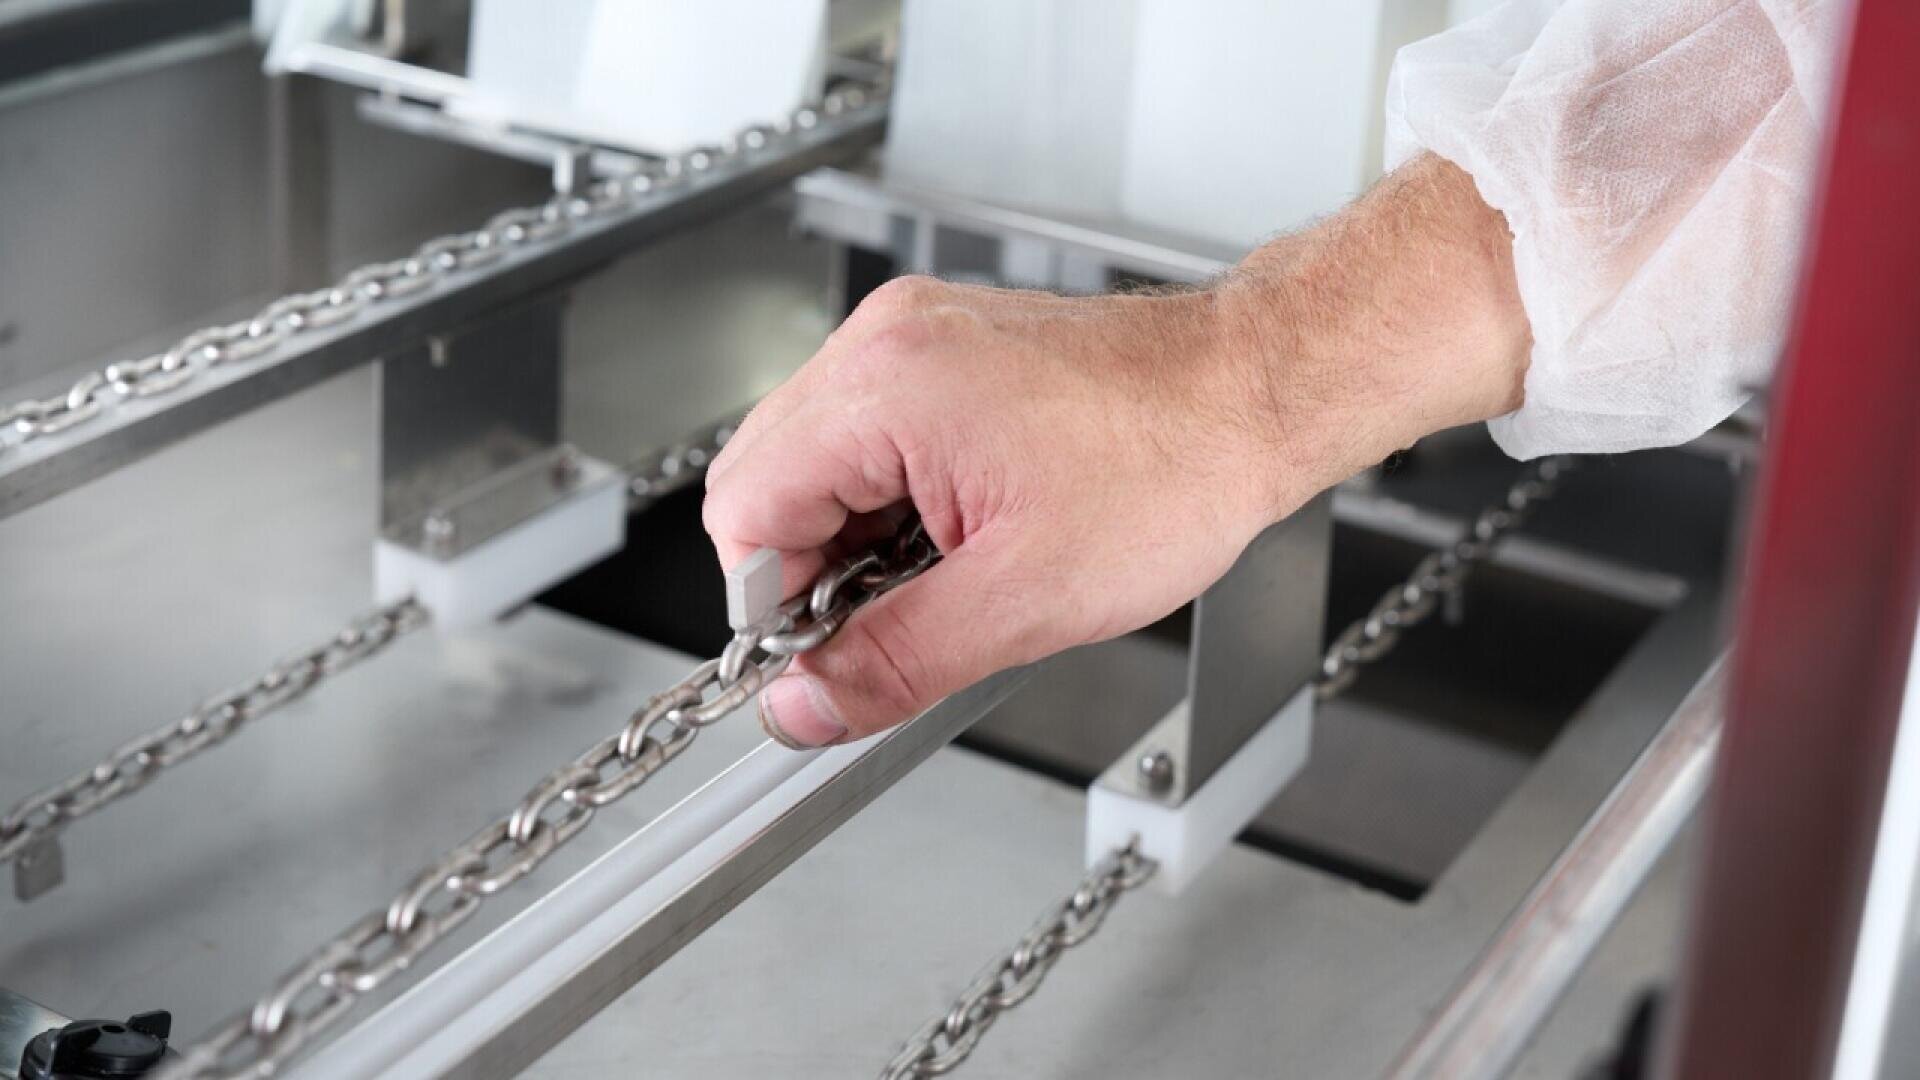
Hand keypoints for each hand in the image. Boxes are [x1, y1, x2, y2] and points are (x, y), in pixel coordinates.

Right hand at [703, 155, 1528, 747]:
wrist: (1255, 392)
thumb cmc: (1175, 465)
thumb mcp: (1028, 599)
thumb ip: (894, 661)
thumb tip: (803, 707)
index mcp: (886, 388)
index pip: (742, 511)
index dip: (775, 604)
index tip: (828, 654)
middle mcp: (886, 342)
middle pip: (766, 481)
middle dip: (813, 571)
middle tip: (899, 618)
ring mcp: (913, 335)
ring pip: (815, 461)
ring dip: (857, 537)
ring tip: (955, 568)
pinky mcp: (944, 346)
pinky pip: (869, 433)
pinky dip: (894, 498)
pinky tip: (965, 530)